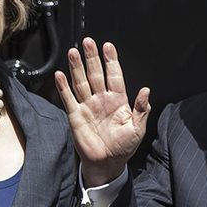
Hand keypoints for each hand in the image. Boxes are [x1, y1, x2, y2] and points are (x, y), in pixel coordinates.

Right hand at [55, 37, 150, 186]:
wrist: (107, 164)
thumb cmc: (123, 148)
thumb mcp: (137, 129)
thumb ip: (142, 109)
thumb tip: (146, 91)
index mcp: (118, 101)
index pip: (114, 76)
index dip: (111, 61)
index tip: (108, 46)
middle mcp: (101, 99)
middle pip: (96, 74)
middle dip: (92, 58)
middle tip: (89, 42)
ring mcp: (88, 106)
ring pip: (81, 82)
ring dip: (77, 67)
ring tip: (73, 52)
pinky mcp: (75, 116)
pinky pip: (69, 99)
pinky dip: (63, 87)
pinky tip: (60, 75)